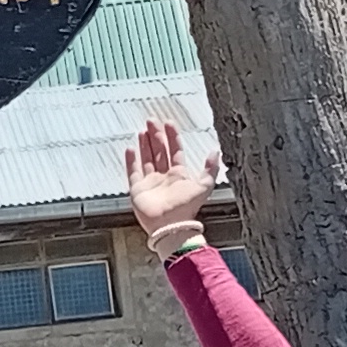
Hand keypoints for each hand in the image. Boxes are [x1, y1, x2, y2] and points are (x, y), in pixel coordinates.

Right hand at [123, 115, 218, 247]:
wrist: (171, 226)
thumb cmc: (187, 209)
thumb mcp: (204, 186)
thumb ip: (210, 169)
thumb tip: (215, 151)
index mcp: (179, 175)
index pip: (175, 150)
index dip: (172, 136)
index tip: (168, 123)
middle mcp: (164, 177)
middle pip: (159, 151)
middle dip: (155, 135)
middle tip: (151, 120)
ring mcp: (150, 183)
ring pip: (146, 159)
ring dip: (144, 144)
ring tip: (142, 130)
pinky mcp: (138, 190)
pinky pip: (133, 172)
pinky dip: (131, 160)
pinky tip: (130, 148)